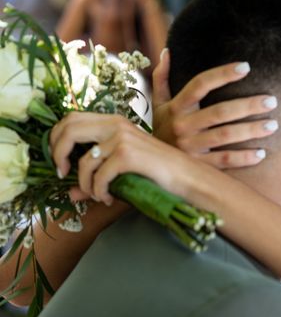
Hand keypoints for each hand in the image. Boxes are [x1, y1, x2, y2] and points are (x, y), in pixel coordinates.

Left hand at [50, 112, 197, 205]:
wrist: (186, 176)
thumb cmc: (158, 171)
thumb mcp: (124, 168)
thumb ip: (96, 175)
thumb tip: (71, 193)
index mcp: (115, 121)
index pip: (72, 118)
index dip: (57, 138)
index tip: (60, 160)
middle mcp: (117, 125)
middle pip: (69, 129)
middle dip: (58, 154)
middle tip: (63, 173)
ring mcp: (122, 139)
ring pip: (84, 161)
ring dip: (84, 183)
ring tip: (96, 194)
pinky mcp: (128, 155)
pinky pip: (99, 176)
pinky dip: (99, 191)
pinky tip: (108, 198)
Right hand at [152, 50, 278, 167]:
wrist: (150, 165)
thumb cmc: (161, 129)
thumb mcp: (158, 105)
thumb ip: (162, 78)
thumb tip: (168, 51)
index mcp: (176, 107)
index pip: (200, 85)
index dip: (222, 74)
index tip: (246, 67)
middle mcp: (182, 126)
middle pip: (219, 112)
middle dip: (247, 105)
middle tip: (272, 100)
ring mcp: (190, 147)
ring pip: (225, 136)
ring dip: (251, 130)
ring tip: (273, 125)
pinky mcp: (197, 166)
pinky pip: (224, 161)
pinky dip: (243, 158)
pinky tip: (262, 153)